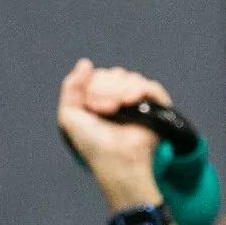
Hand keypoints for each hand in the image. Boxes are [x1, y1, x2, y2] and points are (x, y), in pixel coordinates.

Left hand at [57, 58, 171, 209]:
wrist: (115, 160)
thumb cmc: (92, 144)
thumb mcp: (69, 116)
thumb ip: (71, 87)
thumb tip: (86, 63)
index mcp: (101, 102)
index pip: (99, 76)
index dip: (93, 86)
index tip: (92, 107)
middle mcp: (121, 101)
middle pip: (116, 74)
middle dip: (106, 88)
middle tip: (105, 110)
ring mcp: (139, 105)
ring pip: (132, 78)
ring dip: (120, 90)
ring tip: (118, 109)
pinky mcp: (156, 110)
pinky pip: (151, 87)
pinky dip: (140, 90)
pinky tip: (131, 101)